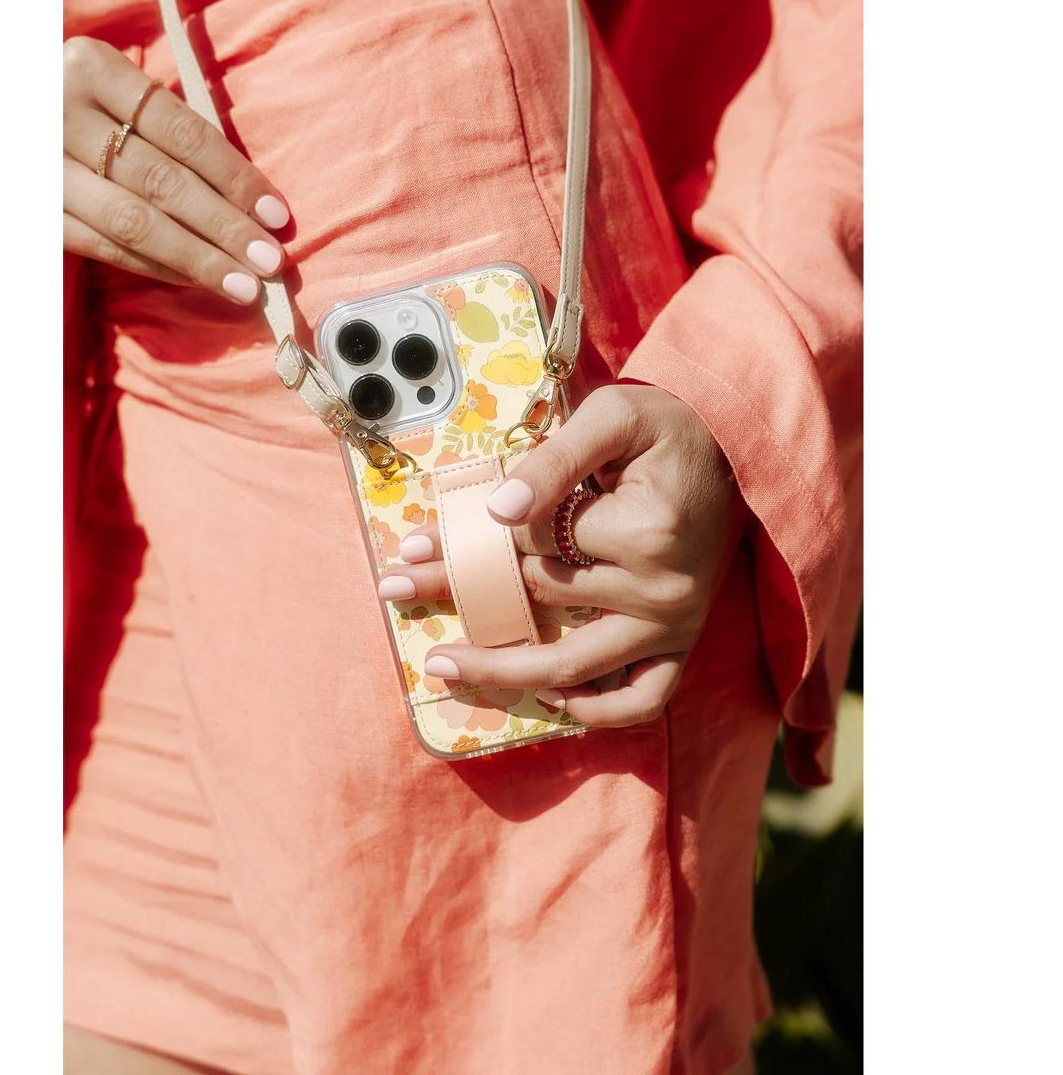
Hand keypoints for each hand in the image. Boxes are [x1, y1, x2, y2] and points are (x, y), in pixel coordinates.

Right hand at [63, 36, 290, 304]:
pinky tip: (193, 279)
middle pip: (161, 181)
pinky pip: (103, 246)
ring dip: (195, 259)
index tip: (277, 216)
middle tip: (271, 263)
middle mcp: (58, 111)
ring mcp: (37, 166)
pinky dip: (154, 266)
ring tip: (243, 285)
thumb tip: (251, 202)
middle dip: (223, 228)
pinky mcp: (28, 209)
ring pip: (132, 222)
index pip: (182, 131)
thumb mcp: (118, 91)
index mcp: (91, 67)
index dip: (234, 178)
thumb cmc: (80, 103)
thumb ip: (172, 131)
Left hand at [378, 384, 741, 726]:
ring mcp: (675, 623)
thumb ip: (555, 459)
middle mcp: (663, 588)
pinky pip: (643, 698)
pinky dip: (598, 711)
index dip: (469, 539)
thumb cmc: (664, 426)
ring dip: (502, 670)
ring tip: (441, 666)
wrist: (731, 446)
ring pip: (573, 662)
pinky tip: (549, 704)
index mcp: (646, 530)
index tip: (411, 544)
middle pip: (539, 598)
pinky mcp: (682, 640)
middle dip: (462, 590)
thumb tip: (498, 510)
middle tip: (394, 588)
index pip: (536, 541)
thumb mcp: (612, 416)